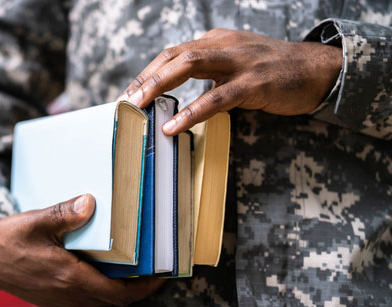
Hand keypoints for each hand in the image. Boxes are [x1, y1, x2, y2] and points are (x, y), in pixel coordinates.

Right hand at [0, 194, 164, 306]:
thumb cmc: (8, 241)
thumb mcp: (35, 221)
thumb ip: (65, 213)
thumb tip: (90, 202)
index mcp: (69, 278)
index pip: (120, 293)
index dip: (146, 287)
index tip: (163, 274)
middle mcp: (69, 297)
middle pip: (116, 299)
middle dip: (138, 286)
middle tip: (154, 266)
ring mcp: (62, 303)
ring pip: (103, 302)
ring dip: (120, 289)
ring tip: (134, 268)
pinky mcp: (56, 303)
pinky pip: (89, 301)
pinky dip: (102, 289)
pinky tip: (105, 271)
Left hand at [117, 28, 342, 135]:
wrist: (319, 70)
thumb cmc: (274, 71)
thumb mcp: (236, 64)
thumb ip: (208, 73)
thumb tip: (175, 94)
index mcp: (216, 40)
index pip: (172, 53)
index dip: (147, 73)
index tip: (128, 93)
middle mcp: (224, 45)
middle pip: (173, 56)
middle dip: (146, 79)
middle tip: (125, 101)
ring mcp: (239, 62)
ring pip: (189, 66)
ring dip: (159, 86)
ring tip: (139, 107)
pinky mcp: (254, 82)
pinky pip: (217, 98)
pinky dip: (191, 112)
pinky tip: (174, 126)